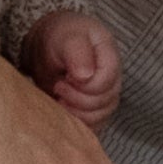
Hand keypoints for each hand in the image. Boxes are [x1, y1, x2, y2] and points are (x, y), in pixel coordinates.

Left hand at [21, 11, 123, 125]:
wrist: (50, 47)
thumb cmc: (59, 38)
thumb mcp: (65, 38)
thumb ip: (76, 54)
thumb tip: (85, 76)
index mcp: (109, 55)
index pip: (106, 81)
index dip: (84, 86)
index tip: (64, 77)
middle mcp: (113, 77)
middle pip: (104, 101)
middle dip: (76, 99)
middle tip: (58, 86)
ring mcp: (106, 94)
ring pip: (100, 116)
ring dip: (75, 113)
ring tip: (59, 99)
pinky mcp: (96, 108)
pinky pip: (94, 125)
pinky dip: (77, 123)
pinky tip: (63, 111)